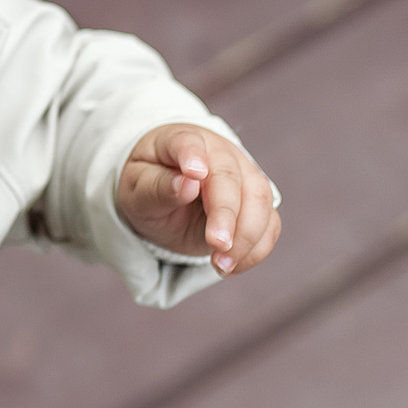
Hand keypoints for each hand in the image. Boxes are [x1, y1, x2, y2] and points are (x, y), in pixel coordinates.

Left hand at [119, 123, 280, 275]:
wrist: (166, 197)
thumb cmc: (148, 186)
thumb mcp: (137, 189)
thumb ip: (157, 186)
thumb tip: (188, 182)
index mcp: (181, 140)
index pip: (188, 142)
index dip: (192, 155)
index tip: (193, 173)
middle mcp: (219, 153)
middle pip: (231, 178)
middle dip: (227, 214)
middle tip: (216, 245)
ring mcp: (243, 176)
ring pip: (260, 201)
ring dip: (246, 237)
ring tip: (221, 266)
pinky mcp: (256, 204)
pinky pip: (269, 225)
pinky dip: (256, 250)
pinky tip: (230, 267)